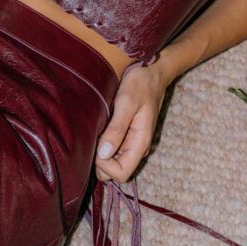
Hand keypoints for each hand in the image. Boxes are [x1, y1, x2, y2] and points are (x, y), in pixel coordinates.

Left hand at [94, 60, 167, 182]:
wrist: (153, 71)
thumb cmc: (140, 84)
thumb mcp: (127, 103)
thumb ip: (117, 129)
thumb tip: (103, 154)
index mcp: (140, 142)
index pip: (121, 174)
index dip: (105, 165)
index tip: (97, 144)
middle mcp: (138, 147)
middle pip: (116, 171)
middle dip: (101, 161)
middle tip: (93, 137)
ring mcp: (133, 141)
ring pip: (114, 162)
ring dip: (102, 153)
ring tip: (96, 131)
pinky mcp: (128, 135)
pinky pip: (114, 150)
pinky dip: (104, 145)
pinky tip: (100, 129)